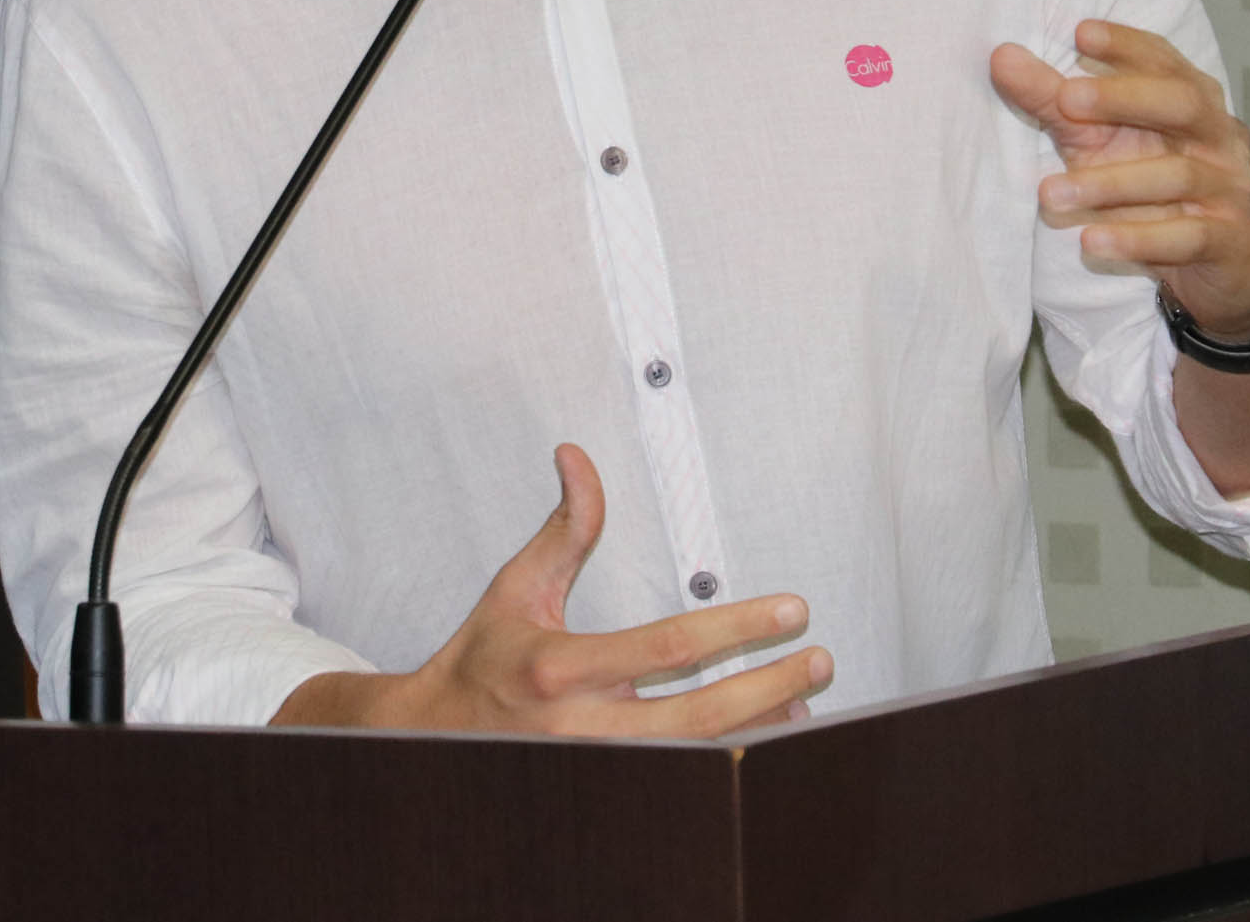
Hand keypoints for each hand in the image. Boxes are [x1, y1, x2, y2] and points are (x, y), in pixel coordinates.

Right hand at [275, 444, 829, 735]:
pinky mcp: (606, 794)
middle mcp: (580, 729)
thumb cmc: (482, 659)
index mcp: (558, 669)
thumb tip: (577, 455)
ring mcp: (596, 771)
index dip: (738, 628)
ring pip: (699, 760)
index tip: (793, 609)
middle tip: (821, 658)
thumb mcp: (516, 588)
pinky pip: (685, 781)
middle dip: (770, 687)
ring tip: (807, 700)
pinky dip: (731, 759)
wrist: (429, 742)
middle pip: (698, 717)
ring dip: (760, 729)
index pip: (668, 647)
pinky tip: (766, 735)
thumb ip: (563, 528)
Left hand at [990, 19, 1249, 342]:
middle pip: (1182, 103)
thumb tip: (1001, 57)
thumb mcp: (1097, 140)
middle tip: (1067, 98)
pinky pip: (1186, 237)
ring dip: (1109, 183)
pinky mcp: (1227, 241)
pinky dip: (1137, 238)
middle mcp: (1217, 136)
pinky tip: (1091, 240)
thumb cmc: (1151, 188)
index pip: (1164, 61)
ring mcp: (1227, 188)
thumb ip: (1054, 100)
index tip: (1080, 32)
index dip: (1126, 45)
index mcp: (1192, 100)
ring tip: (1049, 193)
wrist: (1222, 262)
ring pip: (1176, 176)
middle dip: (1124, 97)